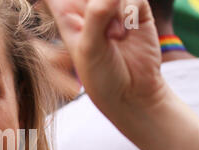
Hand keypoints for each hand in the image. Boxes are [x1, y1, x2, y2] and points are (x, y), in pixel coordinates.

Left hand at [44, 0, 164, 122]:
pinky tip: (126, 33)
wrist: (132, 92)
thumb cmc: (101, 76)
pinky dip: (131, 11)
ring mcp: (112, 7)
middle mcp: (87, 8)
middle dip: (97, 5)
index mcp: (66, 16)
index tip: (83, 24)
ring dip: (116, 10)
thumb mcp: (90, 48)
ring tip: (115, 37)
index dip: (63, 0)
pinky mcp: (135, 9)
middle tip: (103, 30)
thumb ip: (96, 16)